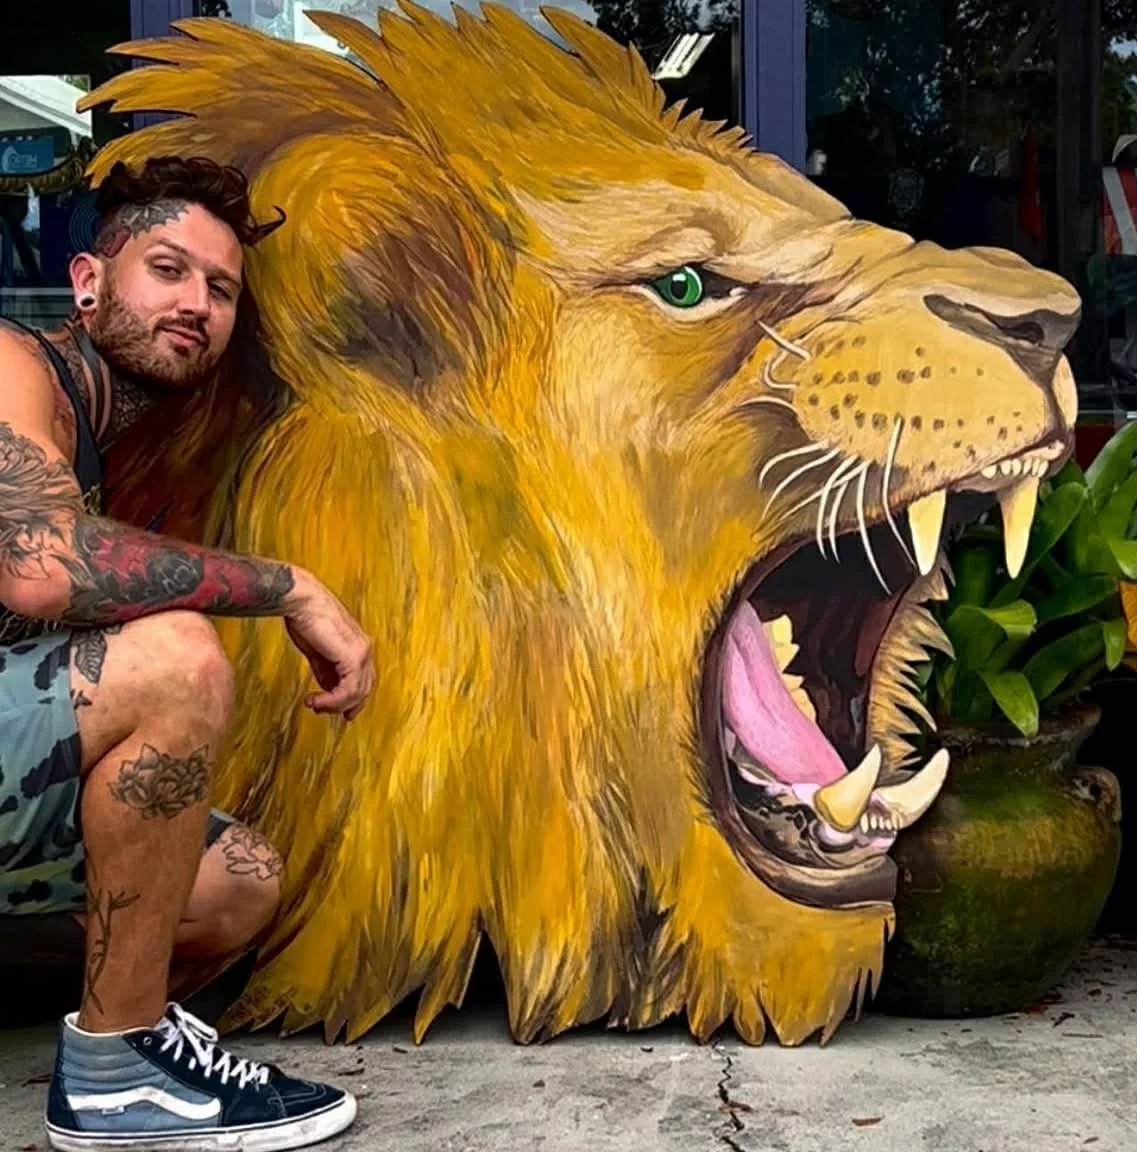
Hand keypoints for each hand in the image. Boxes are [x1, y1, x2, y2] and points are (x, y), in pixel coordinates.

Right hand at [282, 570, 373, 719]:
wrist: (302, 600)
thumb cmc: (306, 618)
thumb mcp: (318, 651)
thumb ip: (326, 669)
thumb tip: (328, 688)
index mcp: (359, 646)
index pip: (364, 680)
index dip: (353, 699)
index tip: (341, 712)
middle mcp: (365, 649)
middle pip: (363, 689)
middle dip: (344, 705)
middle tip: (323, 711)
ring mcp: (362, 653)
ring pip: (357, 693)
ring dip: (334, 705)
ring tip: (314, 704)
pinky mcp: (353, 656)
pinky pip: (348, 690)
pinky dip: (332, 700)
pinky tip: (316, 700)